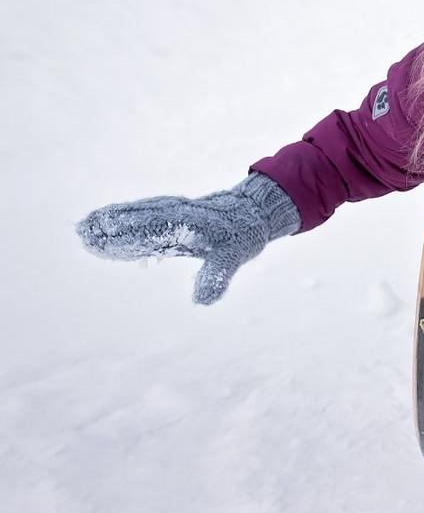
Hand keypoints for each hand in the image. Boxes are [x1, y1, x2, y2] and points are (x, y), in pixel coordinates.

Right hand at [76, 172, 300, 303]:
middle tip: (82, 231)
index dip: (126, 237)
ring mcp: (173, 211)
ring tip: (85, 226)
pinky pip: (144, 214)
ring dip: (112, 219)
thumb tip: (202, 301)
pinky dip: (124, 217)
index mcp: (188, 225)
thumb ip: (217, 278)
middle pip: (138, 219)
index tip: (102, 241)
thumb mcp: (233, 258)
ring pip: (138, 214)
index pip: (151, 231)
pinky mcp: (171, 213)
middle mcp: (177, 214)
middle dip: (111, 226)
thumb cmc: (242, 236)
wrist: (252, 212)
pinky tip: (106, 224)